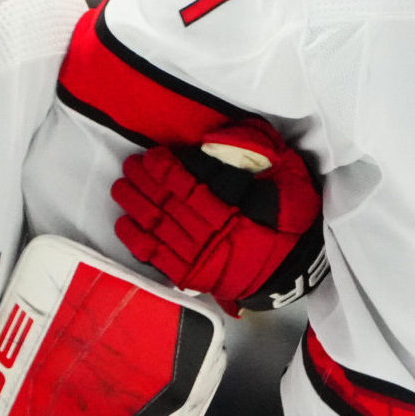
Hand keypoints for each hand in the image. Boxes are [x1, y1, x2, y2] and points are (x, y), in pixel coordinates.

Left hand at [112, 120, 323, 312]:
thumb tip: (217, 139)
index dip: (167, 170)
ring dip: (135, 206)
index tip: (152, 156)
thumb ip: (259, 154)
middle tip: (128, 166)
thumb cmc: (290, 220)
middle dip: (144, 183)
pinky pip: (157, 257)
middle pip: (169, 205)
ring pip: (158, 228)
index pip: (191, 186)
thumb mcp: (289, 178)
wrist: (294, 270)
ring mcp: (201, 257)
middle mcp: (214, 234)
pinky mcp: (192, 276)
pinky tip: (123, 224)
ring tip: (121, 187)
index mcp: (237, 209)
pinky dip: (137, 241)